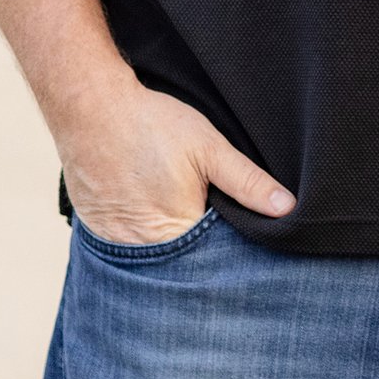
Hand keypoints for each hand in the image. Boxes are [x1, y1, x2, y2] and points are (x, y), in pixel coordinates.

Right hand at [58, 78, 295, 243]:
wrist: (91, 109)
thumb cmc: (153, 126)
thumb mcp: (209, 148)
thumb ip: (247, 182)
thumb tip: (287, 209)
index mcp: (176, 234)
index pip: (215, 264)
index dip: (233, 254)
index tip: (247, 241)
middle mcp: (143, 251)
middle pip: (185, 269)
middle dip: (205, 258)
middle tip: (216, 229)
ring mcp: (116, 247)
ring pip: (158, 264)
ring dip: (176, 254)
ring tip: (187, 227)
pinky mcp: (101, 236)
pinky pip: (132, 253)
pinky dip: (149, 245)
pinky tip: (159, 222)